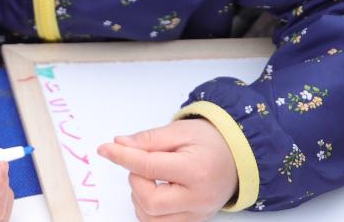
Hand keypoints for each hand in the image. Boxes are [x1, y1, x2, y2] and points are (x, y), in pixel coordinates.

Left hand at [97, 119, 238, 221]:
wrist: (238, 158)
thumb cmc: (210, 142)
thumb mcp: (180, 131)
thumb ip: (148, 139)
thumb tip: (119, 145)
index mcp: (196, 171)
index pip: (149, 168)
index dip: (122, 157)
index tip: (106, 149)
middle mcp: (198, 199)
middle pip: (149, 202)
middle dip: (135, 181)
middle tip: (140, 164)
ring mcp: (197, 215)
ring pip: (151, 219)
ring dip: (139, 198)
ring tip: (149, 178)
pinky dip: (149, 209)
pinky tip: (154, 191)